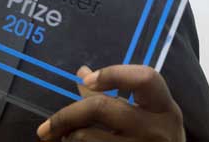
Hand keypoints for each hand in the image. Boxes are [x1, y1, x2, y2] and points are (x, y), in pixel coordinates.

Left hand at [36, 65, 184, 141]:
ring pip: (88, 136)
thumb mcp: (145, 114)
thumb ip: (114, 94)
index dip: (112, 74)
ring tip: (62, 139)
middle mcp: (158, 128)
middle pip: (101, 107)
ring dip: (68, 137)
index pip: (144, 78)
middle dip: (66, 115)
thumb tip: (81, 73)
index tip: (86, 80)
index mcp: (163, 106)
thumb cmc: (156, 138)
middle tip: (45, 128)